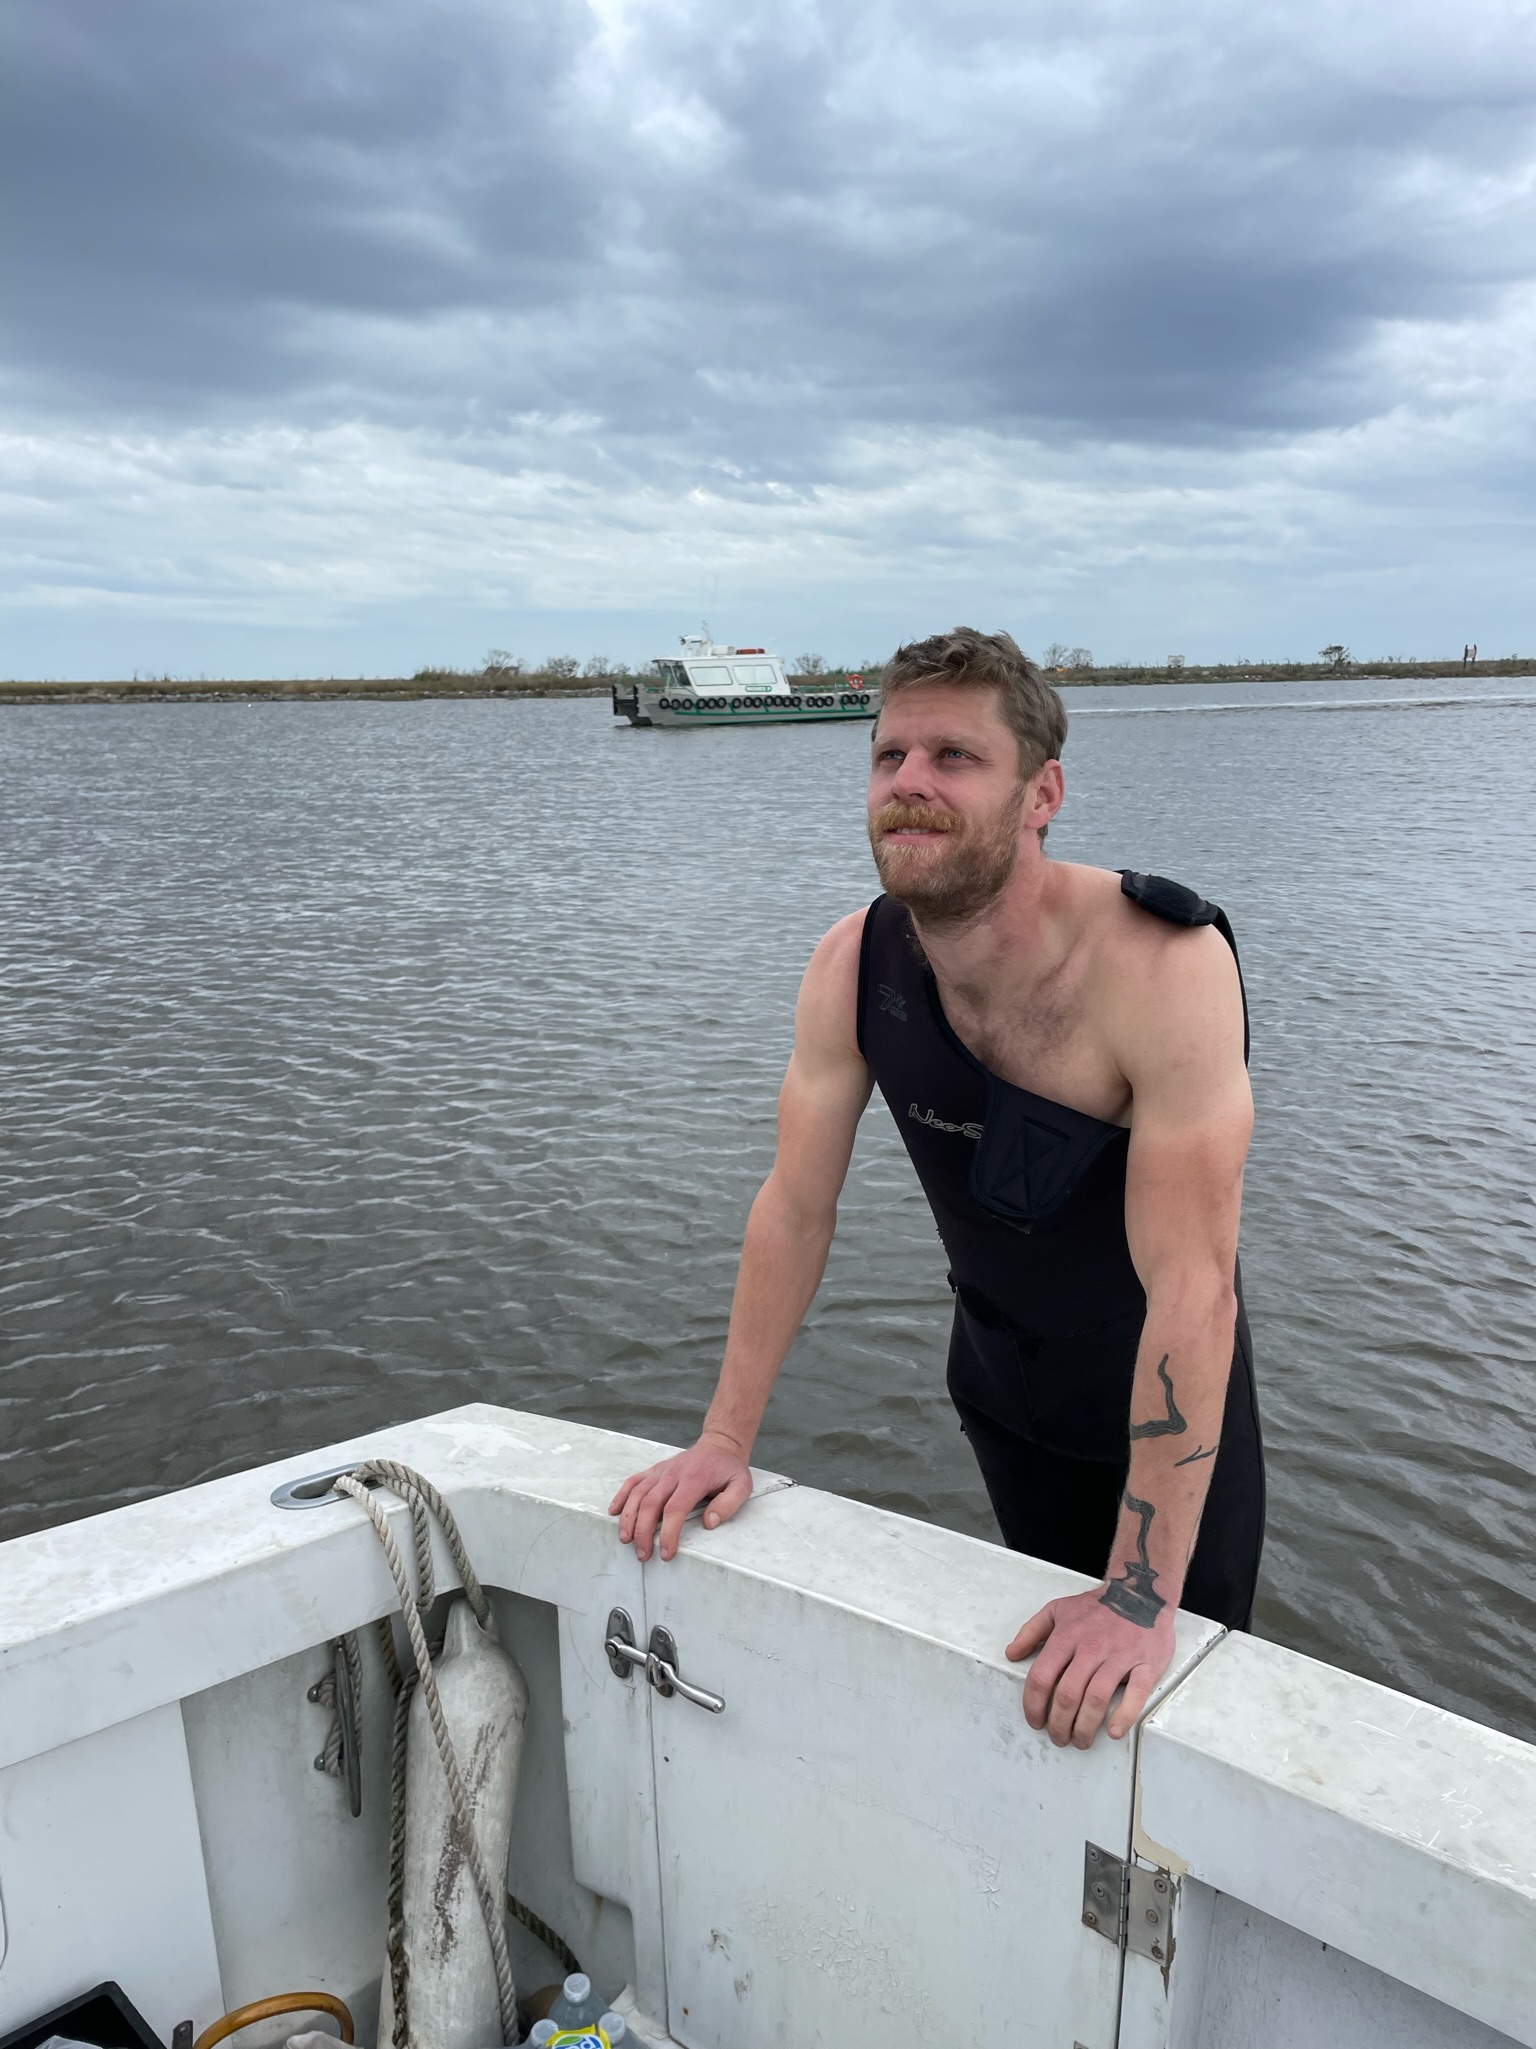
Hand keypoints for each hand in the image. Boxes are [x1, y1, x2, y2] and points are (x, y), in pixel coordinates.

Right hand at [608, 1434, 753, 1561]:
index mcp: (694, 1480)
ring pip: (637, 1494)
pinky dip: (621, 1496)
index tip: (666, 1552)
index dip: (668, 1533)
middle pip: (650, 1504)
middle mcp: (673, 1474)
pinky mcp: (654, 1470)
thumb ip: (728, 1504)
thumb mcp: (741, 1486)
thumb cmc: (729, 1469)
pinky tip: (614, 1512)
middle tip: (643, 1554)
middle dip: (643, 1532)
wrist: (719, 1445)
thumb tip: (709, 1522)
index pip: (675, 1509)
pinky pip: (633, 1482)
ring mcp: (661, 1471)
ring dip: (628, 1518)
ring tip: (626, 1540)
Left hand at [1005, 1588, 1175, 1747]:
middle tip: (1058, 1738)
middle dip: (1059, 1724)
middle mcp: (1091, 1647)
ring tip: (1080, 1741)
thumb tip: (1011, 1653)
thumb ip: (1031, 1631)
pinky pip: (1135, 1694)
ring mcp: (1119, 1656)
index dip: (1033, 1705)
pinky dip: (1123, 1716)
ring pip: (1096, 1699)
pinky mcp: (1145, 1664)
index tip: (1035, 1720)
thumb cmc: (1098, 1607)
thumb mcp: (1058, 1610)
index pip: (1042, 1677)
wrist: (1141, 1592)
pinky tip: (1112, 1731)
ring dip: (1085, 1727)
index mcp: (1067, 1636)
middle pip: (1067, 1695)